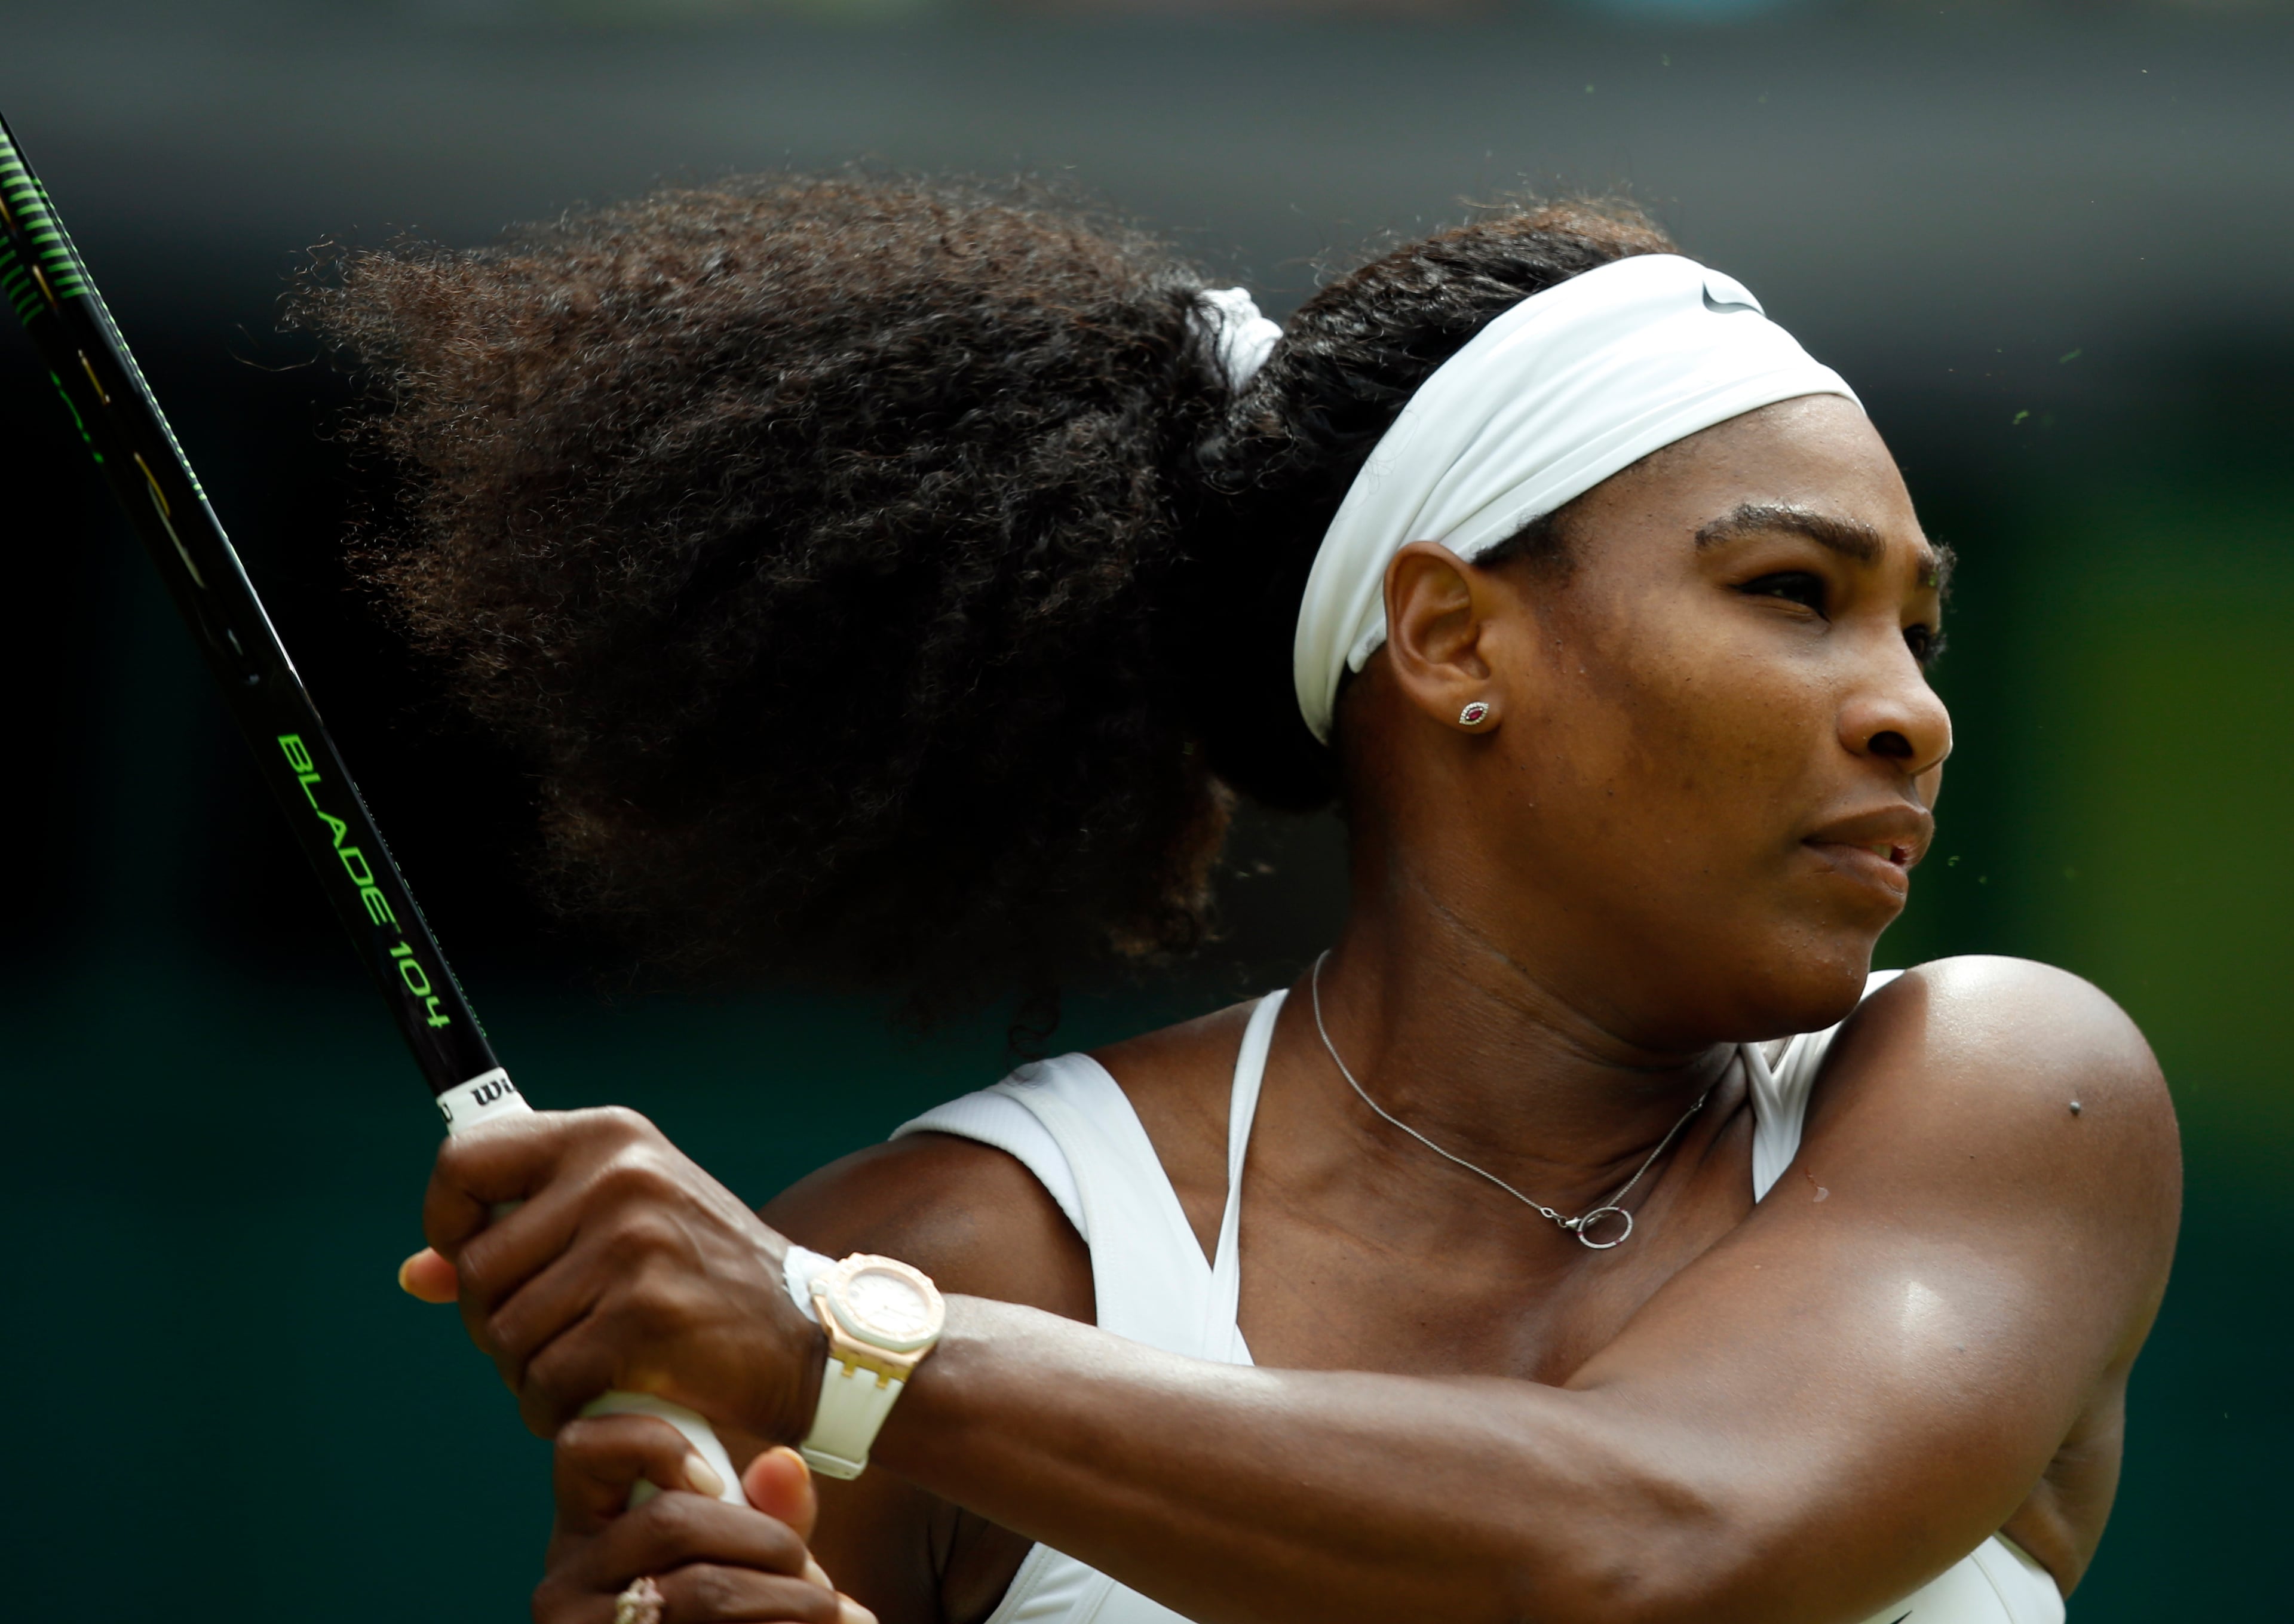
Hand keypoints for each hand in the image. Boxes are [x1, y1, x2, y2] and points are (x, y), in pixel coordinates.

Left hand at [405, 1106, 825, 1442]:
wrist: (808, 1335)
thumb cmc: (702, 1279)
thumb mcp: (620, 1224)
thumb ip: (520, 1235)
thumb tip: (418, 1273)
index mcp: (607, 1137)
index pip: (464, 1160)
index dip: (446, 1220)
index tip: (470, 1257)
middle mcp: (618, 1176)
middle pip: (478, 1268)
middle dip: (497, 1321)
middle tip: (555, 1335)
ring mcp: (633, 1243)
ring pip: (505, 1333)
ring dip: (529, 1372)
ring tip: (584, 1366)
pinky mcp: (645, 1315)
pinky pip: (545, 1381)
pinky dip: (559, 1408)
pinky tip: (604, 1394)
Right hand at [537, 1414, 875, 1623]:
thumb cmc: (719, 1618)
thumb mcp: (735, 1558)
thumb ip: (765, 1511)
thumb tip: (784, 1462)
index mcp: (584, 1532)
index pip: (584, 1446)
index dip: (654, 1443)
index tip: (718, 1480)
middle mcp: (565, 1582)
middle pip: (671, 1520)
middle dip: (766, 1538)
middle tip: (812, 1572)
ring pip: (703, 1590)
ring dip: (788, 1598)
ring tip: (830, 1610)